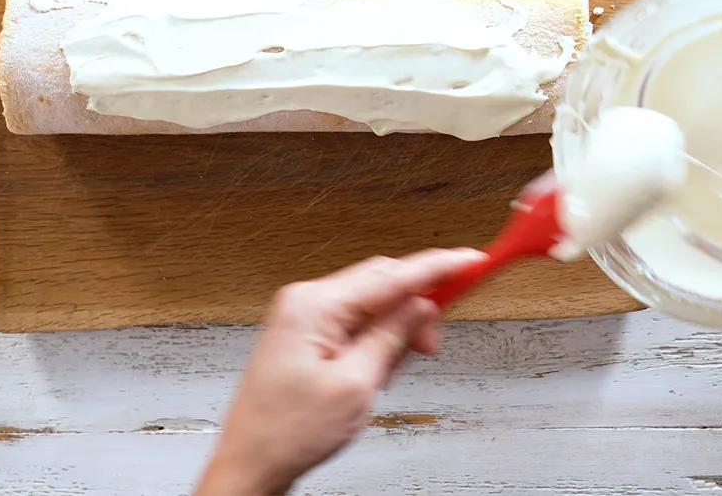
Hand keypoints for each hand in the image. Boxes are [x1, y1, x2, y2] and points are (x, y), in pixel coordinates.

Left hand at [194, 248, 480, 495]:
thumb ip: (391, 338)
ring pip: (370, 303)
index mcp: (314, 305)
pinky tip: (375, 369)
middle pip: (381, 284)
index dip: (436, 267)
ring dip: (394, 331)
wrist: (250, 462)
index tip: (470, 259)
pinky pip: (353, 320)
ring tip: (390, 372)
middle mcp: (306, 300)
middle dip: (415, 308)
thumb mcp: (355, 386)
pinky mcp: (306, 332)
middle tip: (433, 344)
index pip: (390, 276)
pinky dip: (375, 339)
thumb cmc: (287, 431)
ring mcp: (304, 314)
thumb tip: (420, 305)